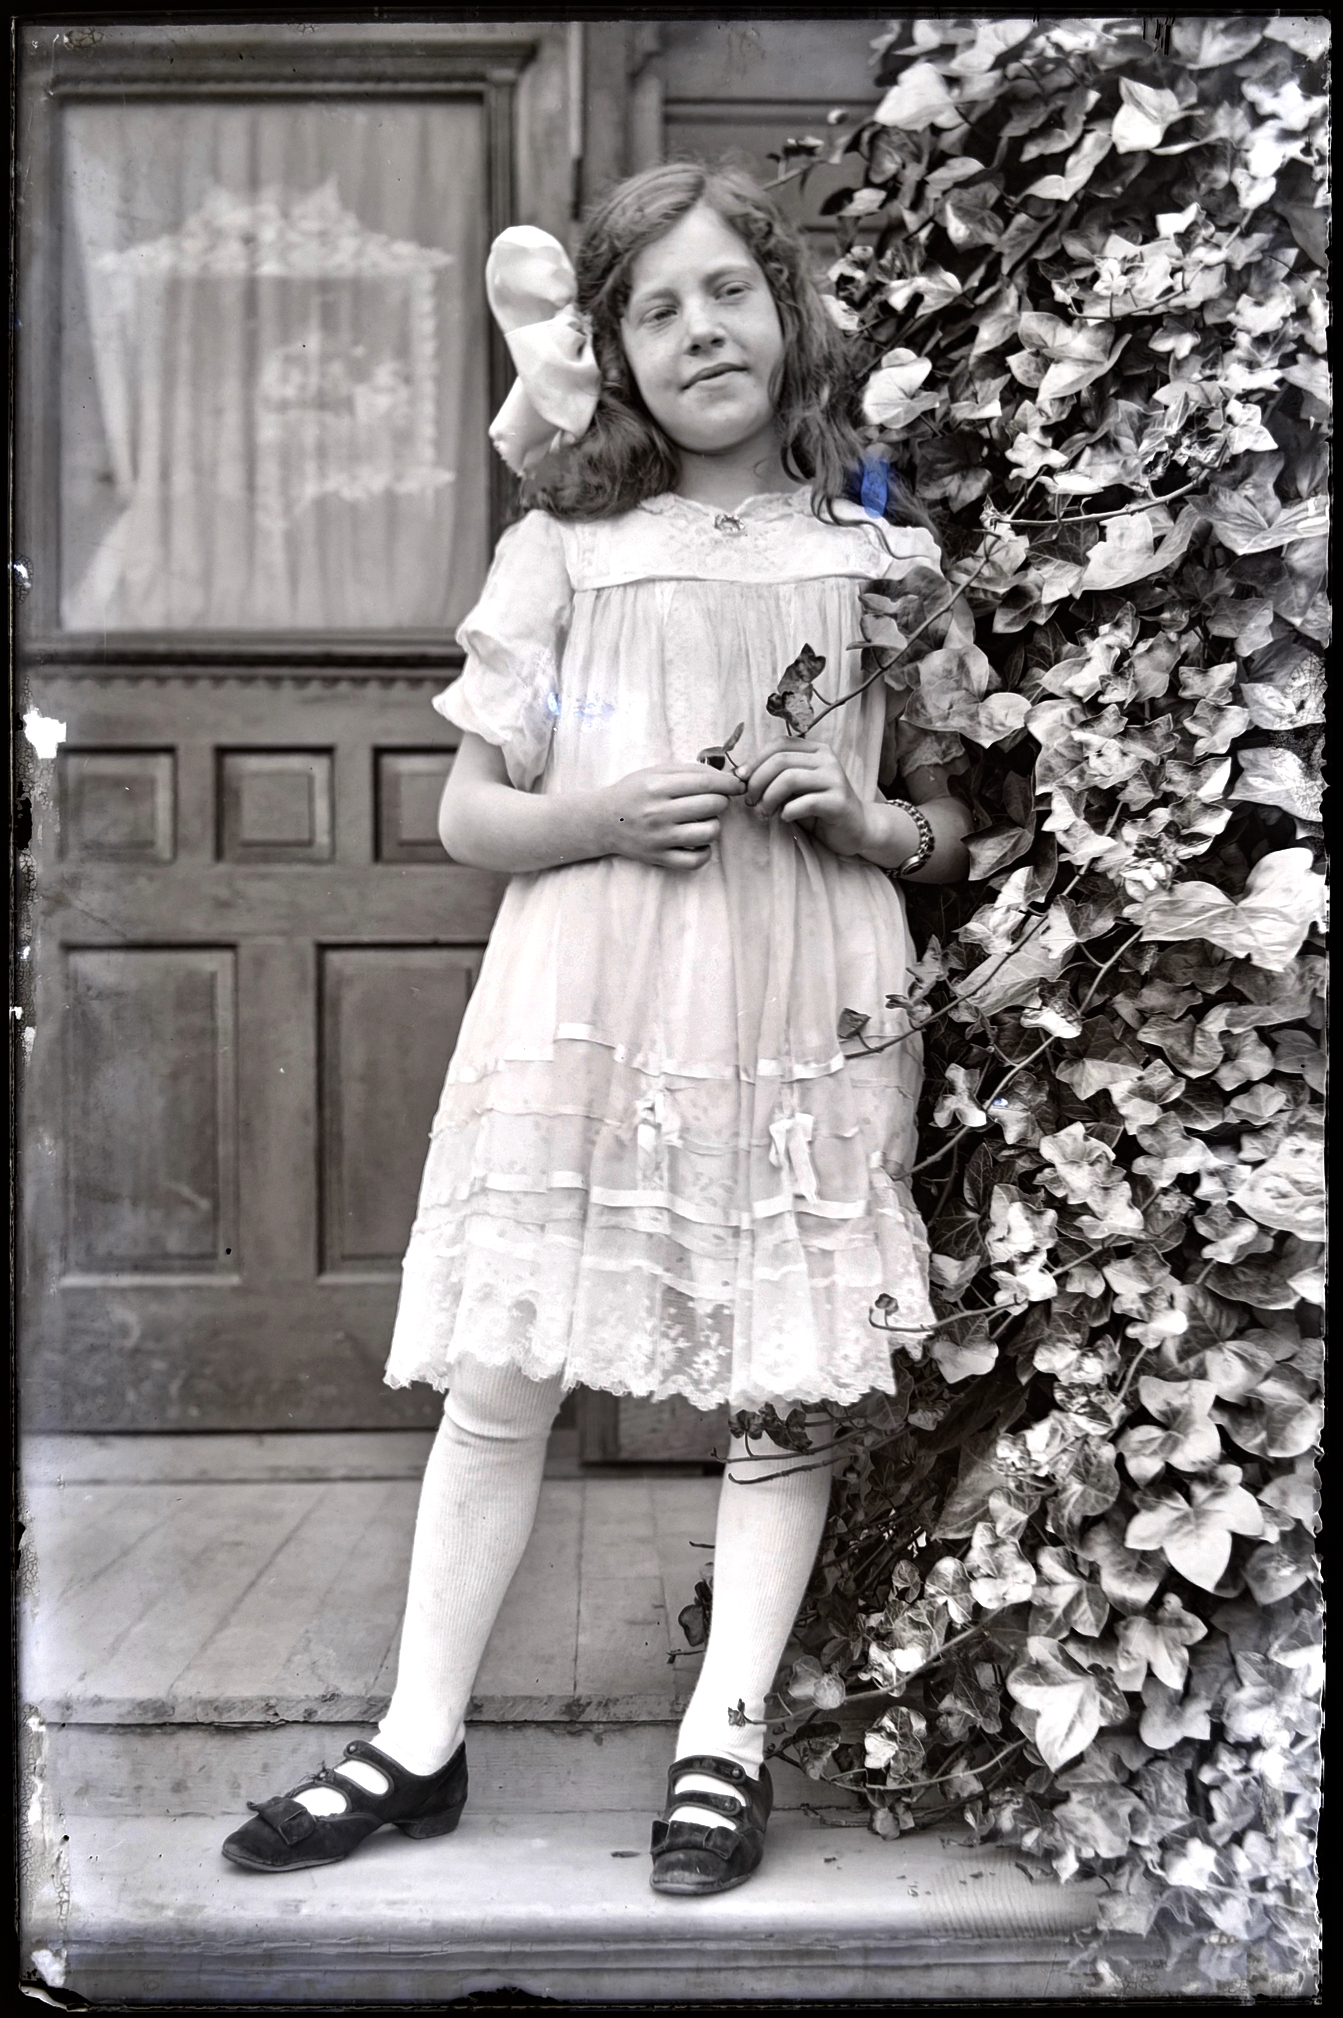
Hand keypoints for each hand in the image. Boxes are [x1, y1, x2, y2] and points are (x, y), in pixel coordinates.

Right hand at [601, 764, 743, 870]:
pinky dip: (705, 852)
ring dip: (714, 825)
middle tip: (711, 801)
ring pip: (709, 832)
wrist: (603, 820)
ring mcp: (660, 838)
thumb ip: (690, 771)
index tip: (737, 785)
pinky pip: (696, 860)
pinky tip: (699, 842)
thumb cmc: (634, 792)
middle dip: (719, 801)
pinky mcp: (659, 857)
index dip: (729, 784)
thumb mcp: (656, 772)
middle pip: (712, 806)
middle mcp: (659, 812)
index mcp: (658, 786)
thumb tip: (726, 777)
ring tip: (704, 821)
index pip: (707, 783)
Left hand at [741, 739, 869, 855]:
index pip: (779, 744)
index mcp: (816, 750)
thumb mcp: (795, 789)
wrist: (857, 829)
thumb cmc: (820, 809)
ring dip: (769, 798)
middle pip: (780, 761)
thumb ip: (775, 777)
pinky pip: (805, 802)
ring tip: (764, 813)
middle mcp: (827, 759)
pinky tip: (785, 818)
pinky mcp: (839, 801)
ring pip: (789, 779)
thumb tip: (740, 775)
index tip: (741, 779)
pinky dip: (788, 811)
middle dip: (757, 782)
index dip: (755, 760)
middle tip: (750, 801)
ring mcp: (835, 779)